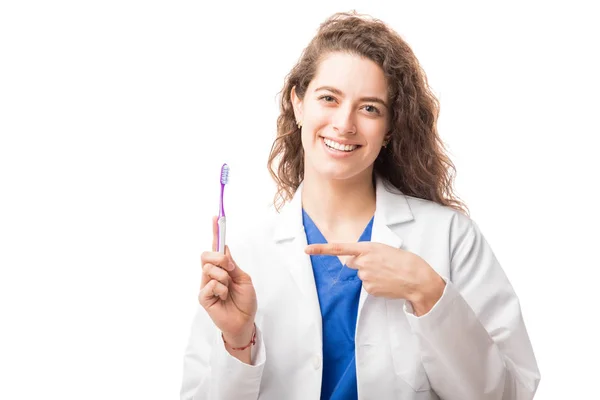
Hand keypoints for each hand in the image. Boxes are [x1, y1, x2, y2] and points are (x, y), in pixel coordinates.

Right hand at [199, 216, 256, 346]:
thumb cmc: (244, 301)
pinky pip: (209, 284)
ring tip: (228, 290)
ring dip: (224, 278)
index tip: (216, 217)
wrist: (244, 321)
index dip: (215, 232)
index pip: (216, 247)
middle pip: (206, 255)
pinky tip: (223, 298)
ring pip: (209, 269)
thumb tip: (224, 250)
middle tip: (230, 268)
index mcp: (222, 267)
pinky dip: (220, 290)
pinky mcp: (203, 297)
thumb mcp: (243, 278)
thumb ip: (232, 265)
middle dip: (220, 258)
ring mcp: (205, 284)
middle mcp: (211, 273)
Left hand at [305, 242, 444, 315]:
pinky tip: (388, 283)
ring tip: (388, 274)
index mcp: (367, 248)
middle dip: (362, 264)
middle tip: (382, 265)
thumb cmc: (404, 261)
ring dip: (371, 275)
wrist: (418, 279)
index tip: (306, 250)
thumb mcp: (385, 249)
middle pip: (353, 263)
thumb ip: (367, 253)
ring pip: (361, 275)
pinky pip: (368, 286)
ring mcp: (365, 276)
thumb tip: (354, 263)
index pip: (339, 248)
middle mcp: (363, 261)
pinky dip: (376, 285)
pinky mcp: (369, 289)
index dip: (321, 249)